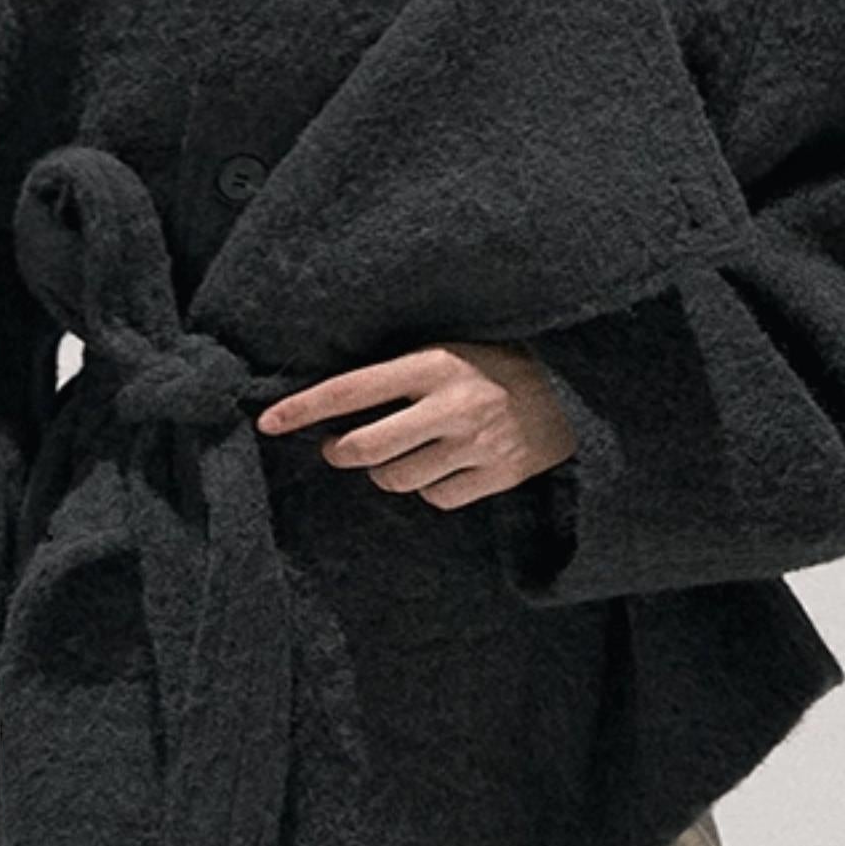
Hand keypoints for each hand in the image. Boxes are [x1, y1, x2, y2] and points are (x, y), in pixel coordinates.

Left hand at [256, 342, 575, 508]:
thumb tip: (334, 400)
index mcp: (435, 363)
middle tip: (339, 447)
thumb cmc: (501, 360)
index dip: (303, 407)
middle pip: (364, 448)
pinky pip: (436, 498)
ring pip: (396, 479)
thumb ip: (401, 371)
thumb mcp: (452, 347)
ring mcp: (476, 446)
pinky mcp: (497, 477)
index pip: (351, 388)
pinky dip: (430, 489)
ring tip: (407, 451)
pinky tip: (445, 467)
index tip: (266, 421)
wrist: (578, 387)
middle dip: (341, 452)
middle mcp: (452, 406)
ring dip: (387, 471)